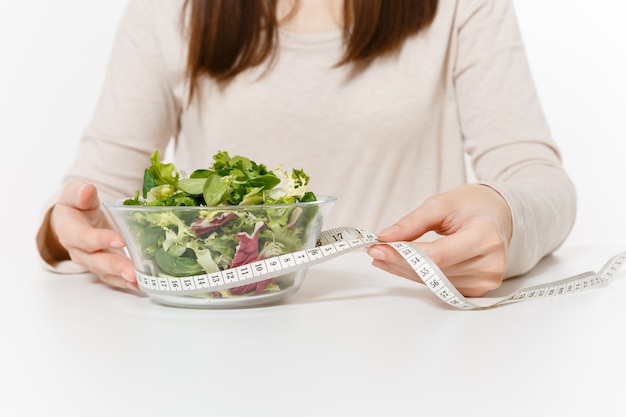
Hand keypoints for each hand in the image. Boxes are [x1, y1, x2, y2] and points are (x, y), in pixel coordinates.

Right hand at [50, 180, 136, 289]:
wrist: (74, 218)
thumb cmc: (76, 204)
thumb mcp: (75, 193)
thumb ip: (80, 193)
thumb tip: (87, 190)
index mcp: (69, 230)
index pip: (83, 237)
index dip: (100, 239)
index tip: (120, 239)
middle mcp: (79, 250)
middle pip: (96, 261)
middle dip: (115, 267)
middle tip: (132, 271)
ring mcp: (92, 261)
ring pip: (105, 273)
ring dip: (122, 278)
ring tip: (139, 281)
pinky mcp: (103, 267)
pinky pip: (113, 278)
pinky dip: (126, 283)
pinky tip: (141, 285)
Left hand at [367, 184, 511, 296]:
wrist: (496, 216)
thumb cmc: (471, 206)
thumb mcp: (441, 204)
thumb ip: (413, 222)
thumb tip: (386, 237)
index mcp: (485, 236)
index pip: (439, 255)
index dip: (405, 254)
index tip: (378, 247)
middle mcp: (491, 262)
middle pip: (434, 271)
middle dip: (399, 262)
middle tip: (375, 251)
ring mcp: (486, 280)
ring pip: (433, 282)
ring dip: (405, 270)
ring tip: (386, 255)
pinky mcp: (478, 290)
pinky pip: (440, 286)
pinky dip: (419, 275)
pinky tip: (404, 264)